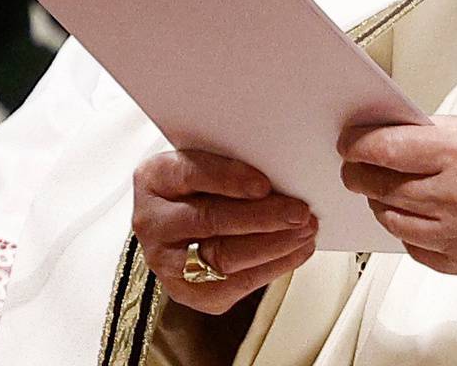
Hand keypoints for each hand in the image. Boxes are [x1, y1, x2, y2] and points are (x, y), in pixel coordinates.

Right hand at [131, 149, 318, 313]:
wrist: (178, 225)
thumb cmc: (199, 188)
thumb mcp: (206, 163)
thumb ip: (233, 165)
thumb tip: (281, 177)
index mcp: (155, 178)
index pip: (190, 174)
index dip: (229, 179)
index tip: (265, 184)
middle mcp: (152, 222)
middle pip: (210, 220)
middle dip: (263, 217)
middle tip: (300, 212)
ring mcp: (165, 262)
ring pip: (223, 257)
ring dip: (274, 246)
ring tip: (305, 232)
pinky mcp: (187, 293)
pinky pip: (234, 284)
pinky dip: (272, 268)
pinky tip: (296, 252)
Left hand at [338, 113, 456, 274]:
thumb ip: (445, 133)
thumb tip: (405, 135)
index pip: (387, 149)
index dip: (359, 144)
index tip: (350, 141)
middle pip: (383, 186)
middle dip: (361, 172)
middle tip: (355, 164)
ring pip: (396, 222)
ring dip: (382, 203)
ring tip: (382, 189)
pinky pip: (422, 253)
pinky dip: (410, 235)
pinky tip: (413, 220)